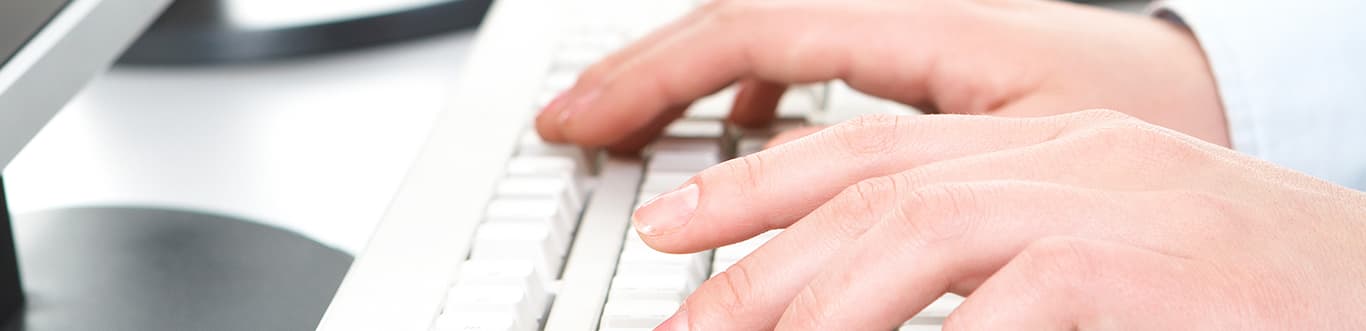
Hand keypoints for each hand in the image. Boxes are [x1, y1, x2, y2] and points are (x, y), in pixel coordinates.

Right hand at [535, 0, 1229, 151]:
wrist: (1220, 108)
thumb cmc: (1157, 157)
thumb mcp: (1032, 182)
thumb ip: (906, 201)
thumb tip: (808, 249)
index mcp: (936, 30)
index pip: (757, 34)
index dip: (653, 78)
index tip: (583, 123)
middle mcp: (915, 20)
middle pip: (745, 25)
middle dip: (645, 74)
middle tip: (567, 122)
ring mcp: (917, 36)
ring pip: (774, 39)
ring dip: (692, 78)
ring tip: (627, 122)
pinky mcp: (930, 60)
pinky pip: (817, 58)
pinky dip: (758, 89)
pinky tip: (742, 125)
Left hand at [632, 110, 1365, 329]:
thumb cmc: (1244, 290)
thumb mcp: (1097, 254)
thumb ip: (992, 269)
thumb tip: (872, 306)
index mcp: (1045, 144)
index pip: (865, 150)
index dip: (753, 191)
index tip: (671, 235)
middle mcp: (1061, 155)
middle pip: (864, 195)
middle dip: (752, 264)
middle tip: (677, 325)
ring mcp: (1101, 204)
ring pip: (907, 237)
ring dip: (808, 306)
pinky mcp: (1135, 268)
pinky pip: (999, 315)